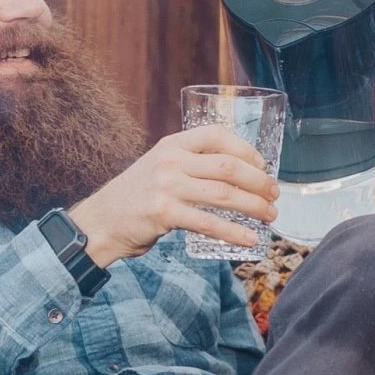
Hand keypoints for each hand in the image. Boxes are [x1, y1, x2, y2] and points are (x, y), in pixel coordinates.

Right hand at [68, 125, 278, 266]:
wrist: (100, 222)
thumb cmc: (137, 197)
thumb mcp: (160, 167)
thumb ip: (190, 165)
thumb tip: (237, 175)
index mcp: (172, 144)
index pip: (217, 135)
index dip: (247, 149)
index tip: (263, 166)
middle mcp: (170, 161)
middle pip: (229, 167)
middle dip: (259, 182)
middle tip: (274, 195)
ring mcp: (167, 186)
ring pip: (225, 194)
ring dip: (254, 207)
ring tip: (269, 216)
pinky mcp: (164, 214)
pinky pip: (209, 223)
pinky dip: (234, 232)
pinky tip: (249, 239)